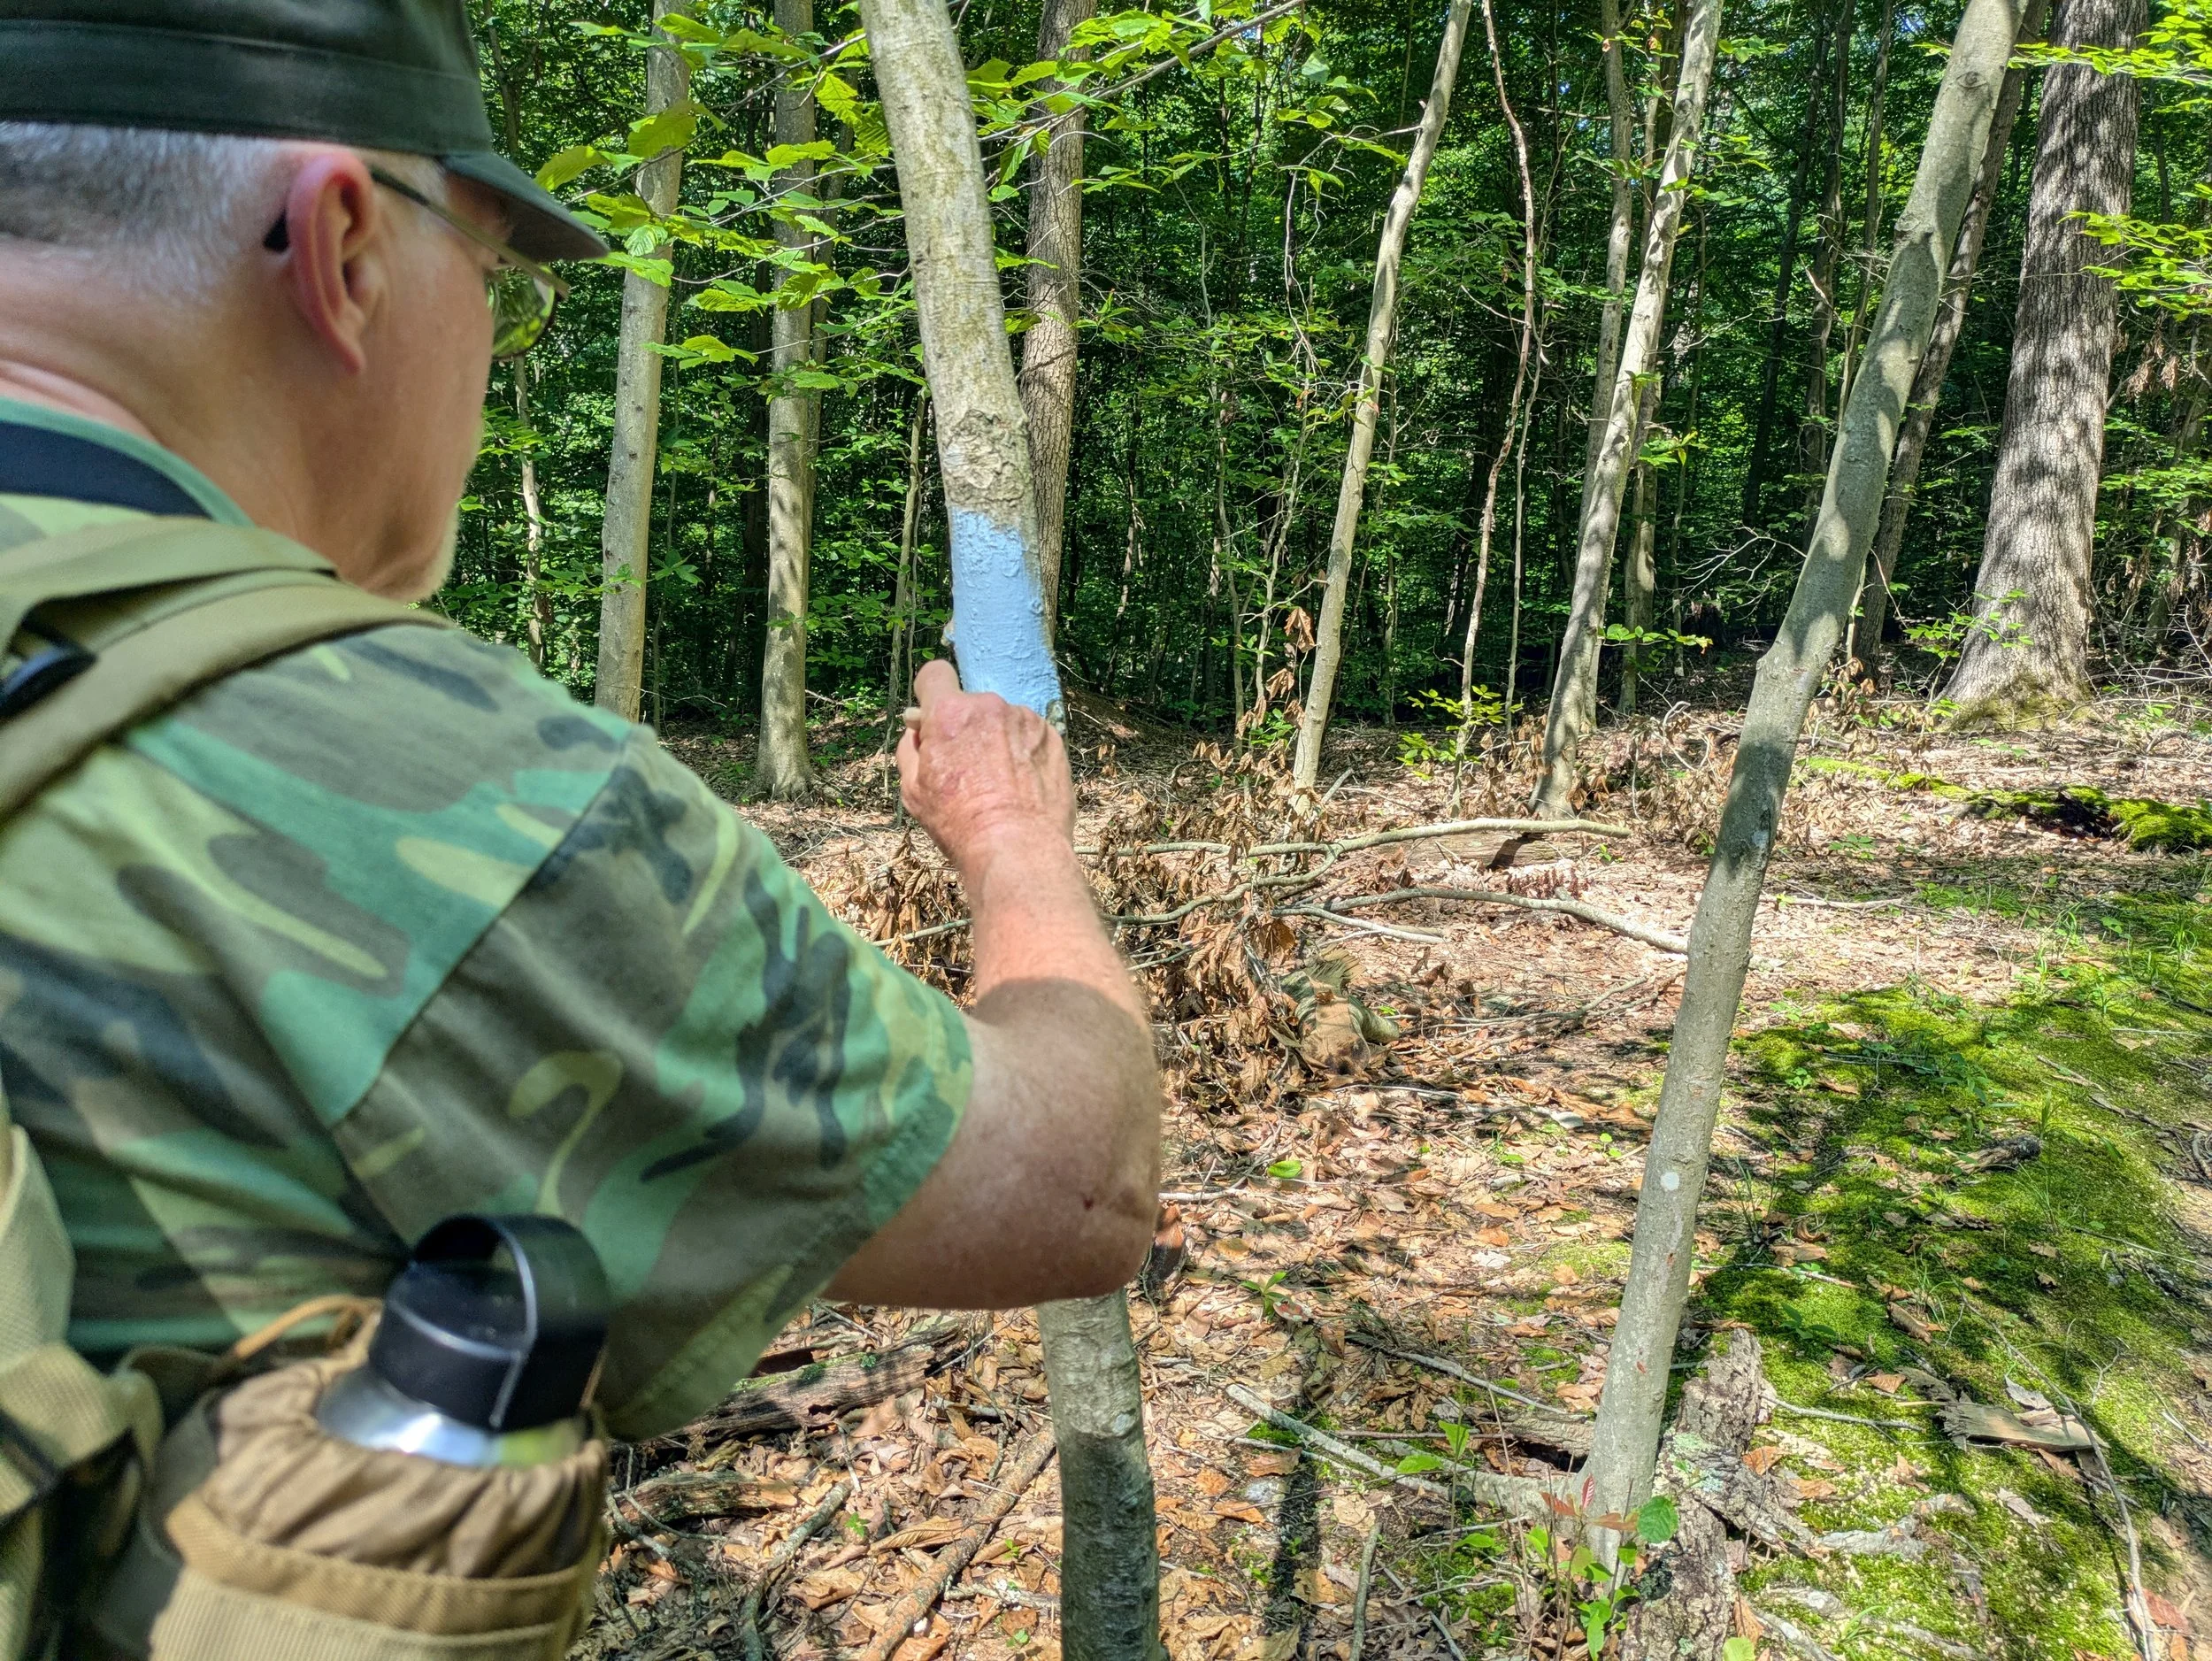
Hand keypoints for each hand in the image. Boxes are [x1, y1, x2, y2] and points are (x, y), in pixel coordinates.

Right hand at [896, 659, 1073, 875]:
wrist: (1018, 847)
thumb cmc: (960, 823)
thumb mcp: (914, 790)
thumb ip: (911, 749)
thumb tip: (917, 731)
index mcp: (949, 713)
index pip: (935, 675)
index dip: (931, 695)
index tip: (934, 716)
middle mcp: (989, 706)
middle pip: (971, 704)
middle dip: (966, 727)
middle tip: (968, 767)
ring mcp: (1026, 719)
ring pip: (1002, 720)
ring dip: (998, 739)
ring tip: (1000, 782)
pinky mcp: (1053, 736)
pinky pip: (1030, 734)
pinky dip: (1024, 751)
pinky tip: (1022, 784)